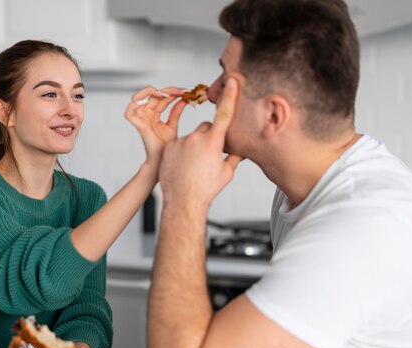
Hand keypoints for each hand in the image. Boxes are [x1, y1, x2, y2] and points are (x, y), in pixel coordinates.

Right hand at [125, 86, 186, 173]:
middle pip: (152, 94)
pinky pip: (129, 112)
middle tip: (182, 91)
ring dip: (150, 91)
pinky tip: (154, 100)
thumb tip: (183, 100)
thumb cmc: (166, 146)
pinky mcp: (138, 125)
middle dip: (168, 90)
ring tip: (166, 94)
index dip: (173, 92)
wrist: (163, 159)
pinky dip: (134, 105)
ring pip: (137, 97)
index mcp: (154, 113)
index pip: (161, 97)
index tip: (186, 91)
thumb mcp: (172, 125)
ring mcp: (141, 118)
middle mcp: (146, 114)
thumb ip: (176, 112)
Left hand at [158, 78, 242, 210]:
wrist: (183, 202)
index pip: (224, 115)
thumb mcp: (226, 173)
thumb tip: (243, 151)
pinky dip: (182, 152)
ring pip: (192, 137)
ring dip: (195, 146)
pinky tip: (184, 166)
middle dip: (209, 137)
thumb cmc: (206, 189)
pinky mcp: (169, 147)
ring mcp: (180, 142)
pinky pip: (179, 143)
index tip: (232, 81)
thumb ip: (234, 158)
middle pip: (206, 128)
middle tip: (209, 156)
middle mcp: (196, 138)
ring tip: (194, 165)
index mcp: (213, 142)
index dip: (230, 97)